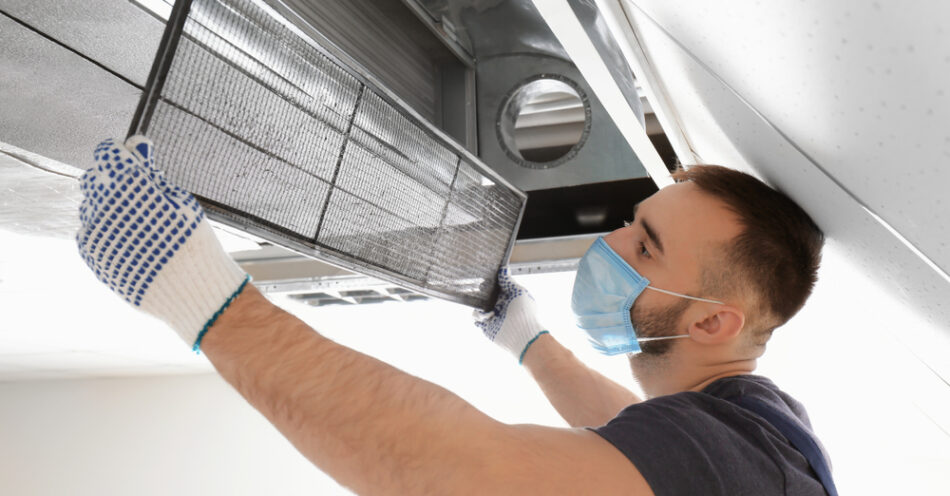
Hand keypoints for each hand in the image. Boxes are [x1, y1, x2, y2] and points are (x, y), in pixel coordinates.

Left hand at [76, 136, 249, 350]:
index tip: (138, 161)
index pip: (108, 153)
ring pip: (91, 206)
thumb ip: (150, 171)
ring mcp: (94, 232)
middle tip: (141, 195)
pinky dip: (106, 231)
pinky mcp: (92, 255)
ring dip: (108, 207)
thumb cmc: (193, 243)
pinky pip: (89, 232)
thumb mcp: (181, 200)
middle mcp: (103, 205)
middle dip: (114, 180)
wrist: (192, 291)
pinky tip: (131, 240)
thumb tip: (135, 144)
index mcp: (128, 185)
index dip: (124, 154)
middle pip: (96, 178)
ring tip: (139, 223)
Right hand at [473, 268, 548, 363]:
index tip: (485, 276)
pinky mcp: (487, 326)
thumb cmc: (524, 312)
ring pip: (478, 305)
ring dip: (480, 306)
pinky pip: (476, 317)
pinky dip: (478, 316)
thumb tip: (504, 268)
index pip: (496, 285)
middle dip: (481, 292)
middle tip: (481, 291)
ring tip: (490, 311)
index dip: (490, 281)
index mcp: (508, 296)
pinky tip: (488, 317)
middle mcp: (500, 305)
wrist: (522, 334)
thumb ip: (508, 281)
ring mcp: (493, 315)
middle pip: (485, 295)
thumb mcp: (518, 291)